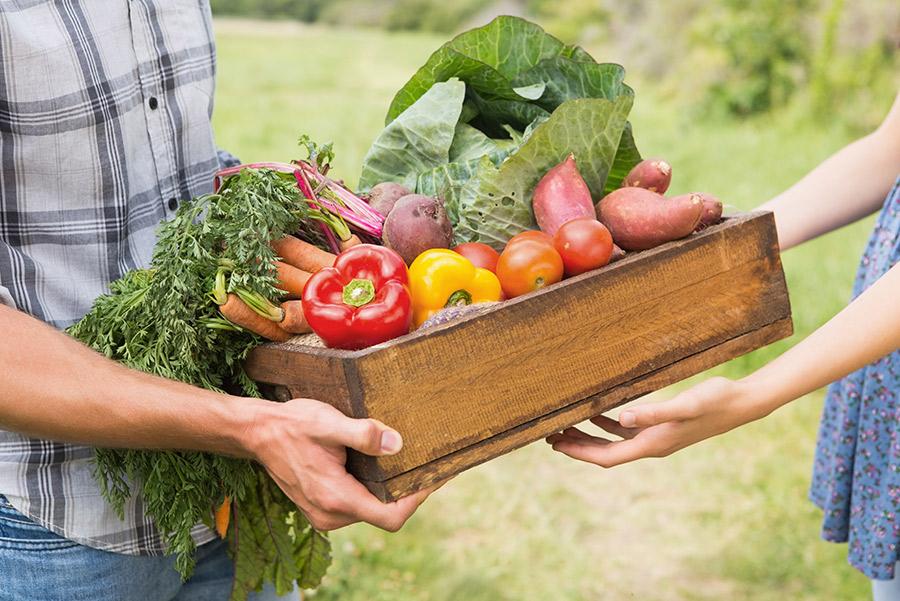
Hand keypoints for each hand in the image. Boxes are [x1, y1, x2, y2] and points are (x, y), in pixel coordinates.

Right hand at [244, 398, 438, 530]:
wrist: (258, 433)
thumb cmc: (292, 425)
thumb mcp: (328, 422)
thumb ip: (363, 434)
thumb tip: (396, 444)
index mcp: (336, 498)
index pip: (391, 517)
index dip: (417, 500)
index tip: (435, 477)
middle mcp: (331, 514)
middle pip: (385, 515)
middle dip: (408, 493)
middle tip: (429, 465)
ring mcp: (325, 514)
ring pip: (372, 511)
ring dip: (391, 492)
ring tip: (409, 463)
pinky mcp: (322, 507)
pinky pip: (358, 506)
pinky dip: (374, 490)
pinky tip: (381, 468)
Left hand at [546, 377, 765, 467]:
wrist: (742, 404)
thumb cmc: (715, 401)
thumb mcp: (684, 405)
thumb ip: (654, 411)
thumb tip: (621, 419)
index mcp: (652, 444)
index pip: (607, 457)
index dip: (579, 452)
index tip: (555, 444)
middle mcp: (652, 445)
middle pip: (605, 453)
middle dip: (577, 446)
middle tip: (549, 435)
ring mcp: (657, 438)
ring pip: (614, 442)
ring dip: (589, 436)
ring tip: (564, 426)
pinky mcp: (662, 427)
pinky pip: (627, 430)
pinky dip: (607, 424)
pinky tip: (597, 413)